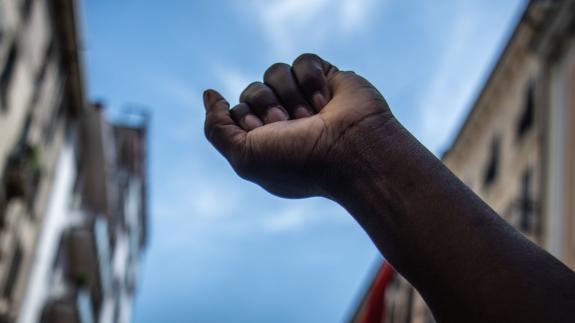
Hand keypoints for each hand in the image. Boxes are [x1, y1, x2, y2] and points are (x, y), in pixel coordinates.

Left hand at [204, 54, 394, 197]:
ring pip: (275, 72)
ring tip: (310, 115)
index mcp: (267, 141)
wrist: (352, 151)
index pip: (238, 112)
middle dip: (266, 105)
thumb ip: (216, 128)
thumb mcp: (244, 156)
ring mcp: (306, 99)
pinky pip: (303, 61)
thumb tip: (210, 94)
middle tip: (288, 124)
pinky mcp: (327, 79)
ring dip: (290, 94)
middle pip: (253, 90)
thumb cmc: (299, 161)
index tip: (266, 134)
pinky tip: (325, 100)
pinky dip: (311, 79)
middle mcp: (285, 121)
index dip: (247, 120)